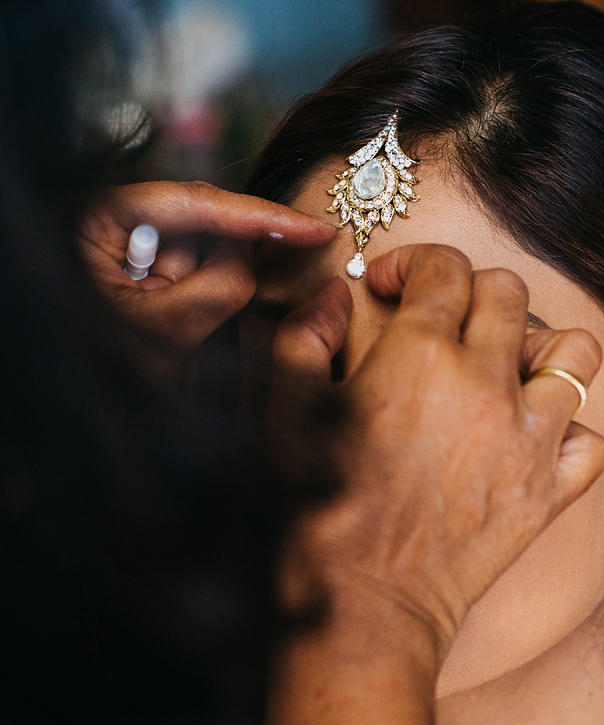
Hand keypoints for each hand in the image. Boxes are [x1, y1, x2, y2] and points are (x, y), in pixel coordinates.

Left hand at [78, 181, 335, 351]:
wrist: (60, 416)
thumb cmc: (87, 372)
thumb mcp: (158, 332)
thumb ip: (216, 289)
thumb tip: (248, 261)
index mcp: (94, 219)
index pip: (193, 201)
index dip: (261, 215)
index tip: (313, 230)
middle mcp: (106, 227)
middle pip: (193, 229)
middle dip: (214, 271)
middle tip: (219, 306)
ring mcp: (115, 254)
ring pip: (190, 259)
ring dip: (195, 302)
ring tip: (168, 338)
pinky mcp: (125, 278)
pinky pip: (178, 283)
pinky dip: (188, 310)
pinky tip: (171, 335)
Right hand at [270, 243, 603, 659]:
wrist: (361, 605)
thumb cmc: (314, 509)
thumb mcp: (284, 409)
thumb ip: (306, 333)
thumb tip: (338, 293)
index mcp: (420, 355)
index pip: (447, 268)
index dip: (417, 263)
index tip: (395, 288)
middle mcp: (487, 384)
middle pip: (511, 295)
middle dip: (475, 292)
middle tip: (446, 321)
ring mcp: (529, 438)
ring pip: (577, 354)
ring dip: (544, 349)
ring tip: (509, 368)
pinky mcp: (550, 491)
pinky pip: (592, 441)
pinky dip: (571, 433)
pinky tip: (534, 439)